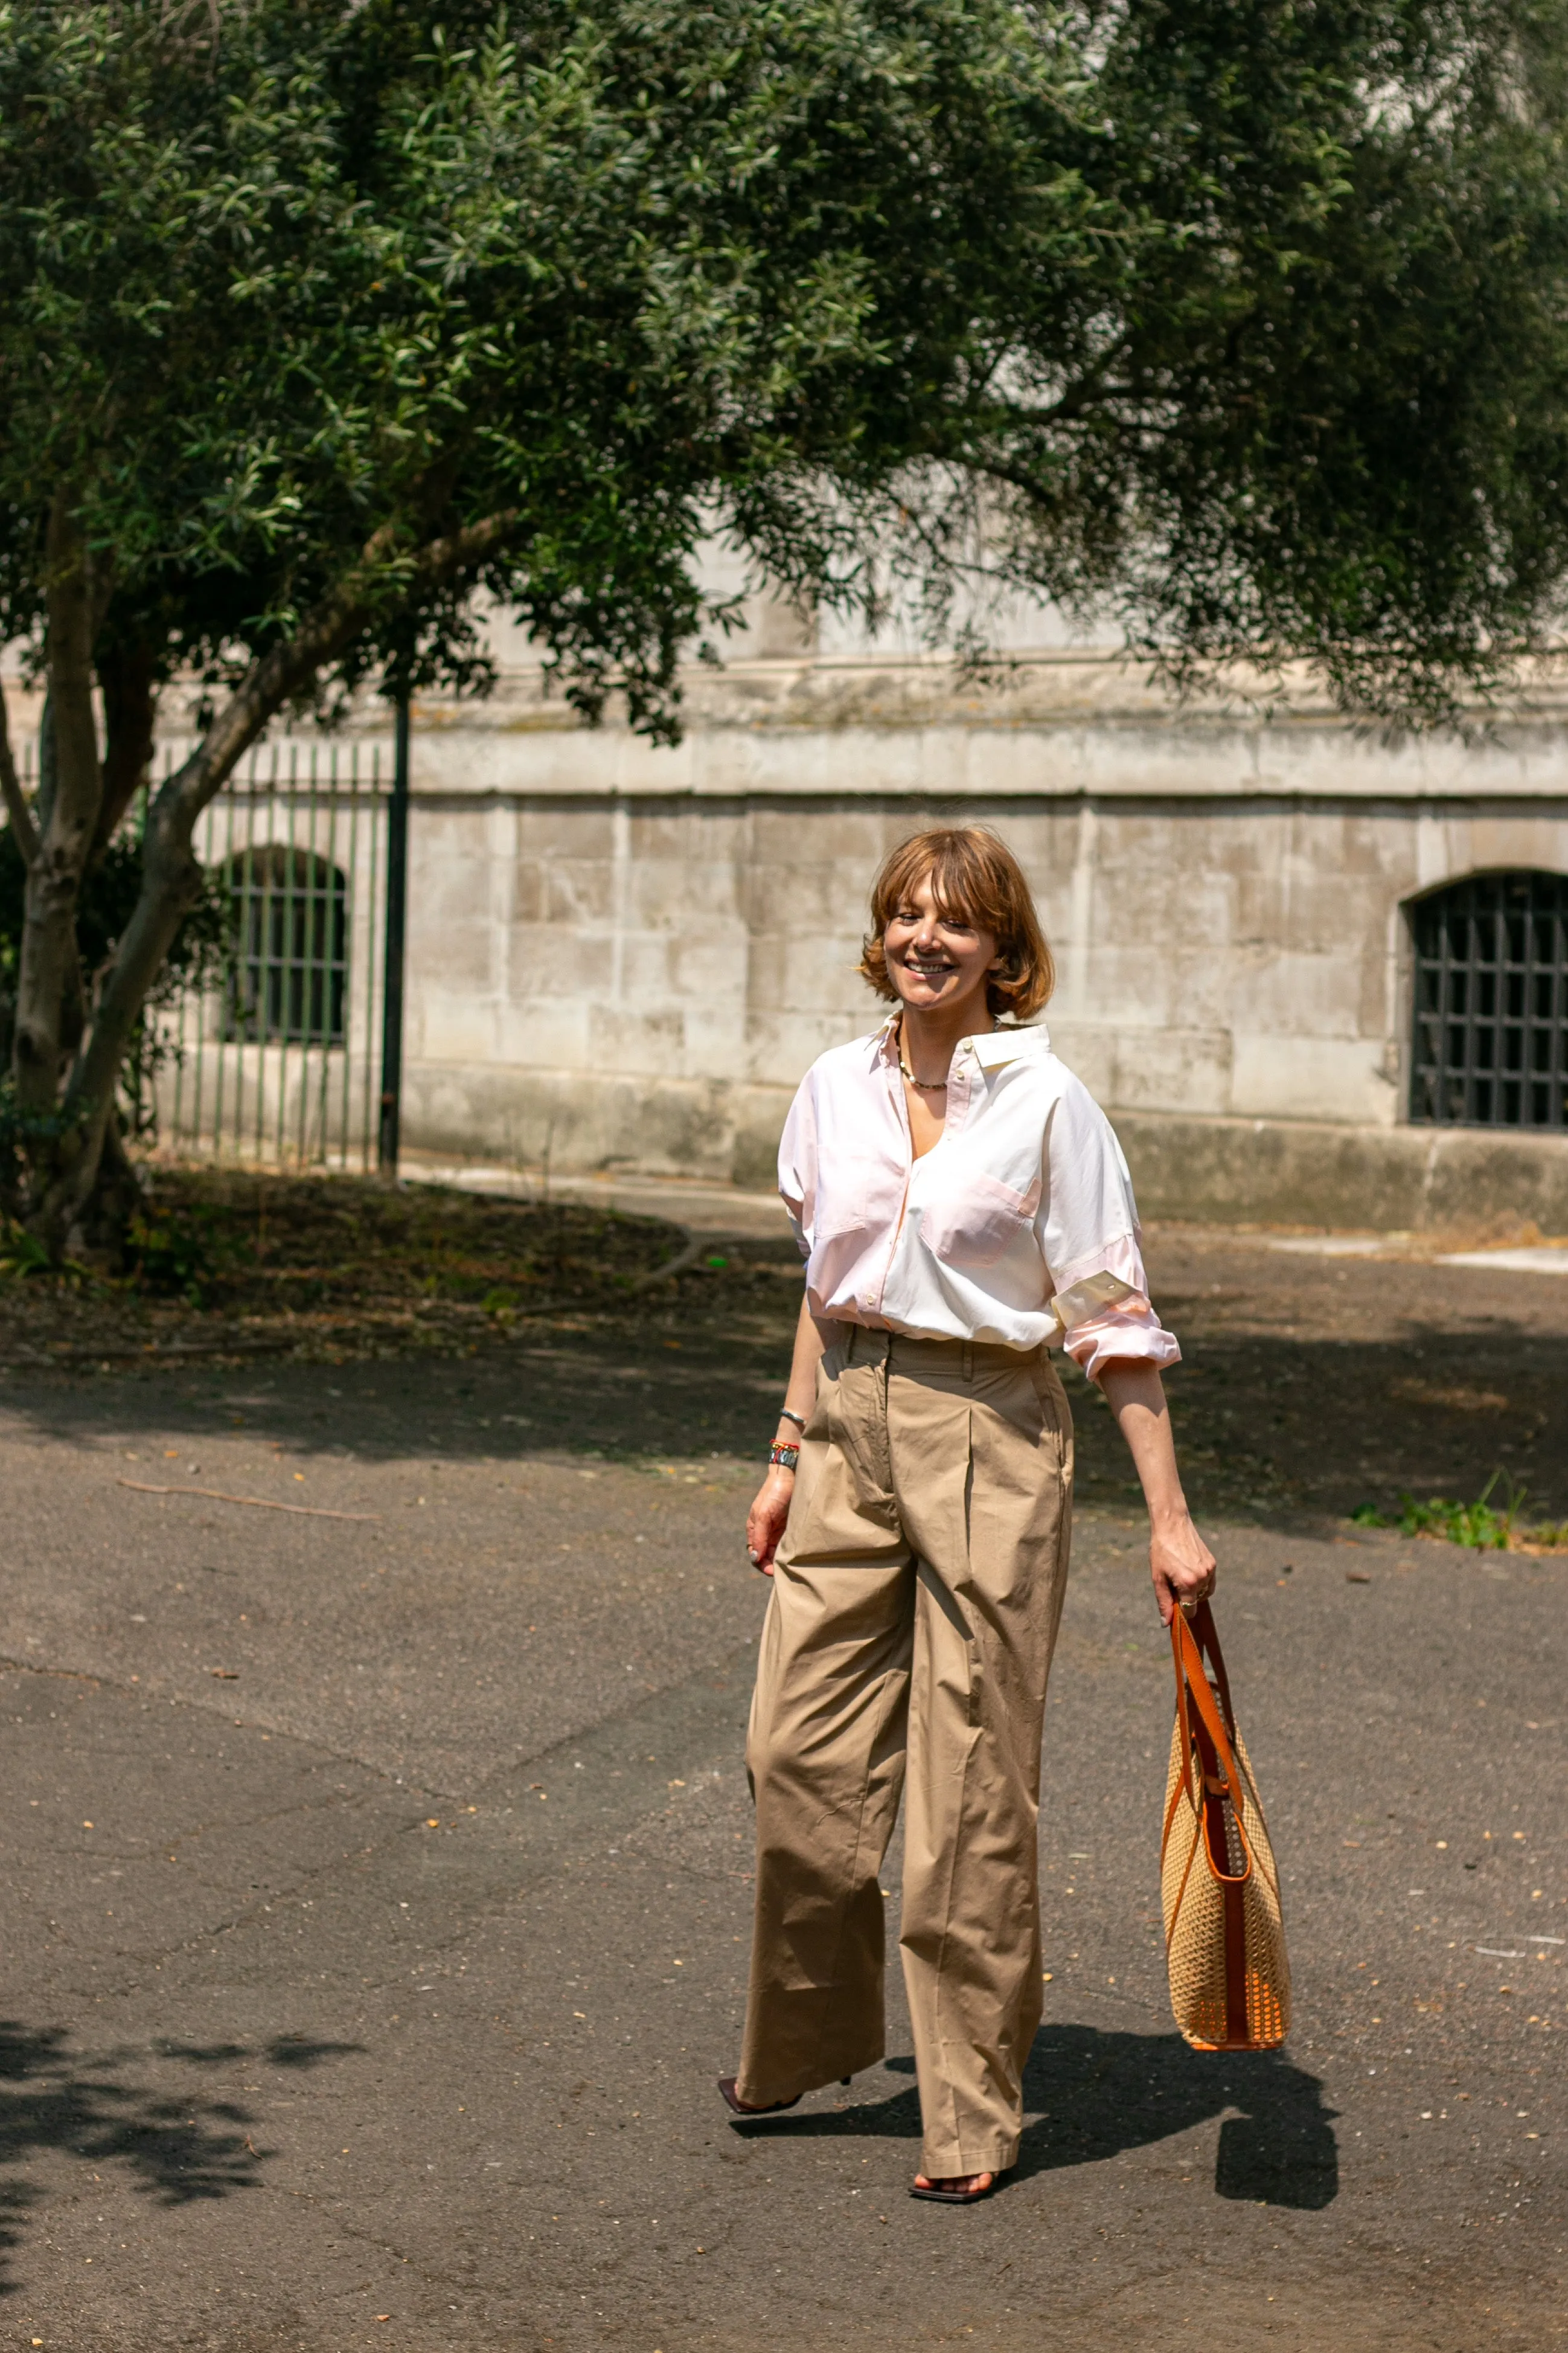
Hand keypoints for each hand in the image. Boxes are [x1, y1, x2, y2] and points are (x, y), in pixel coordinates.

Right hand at [746, 1469, 795, 1577]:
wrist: (790, 1476)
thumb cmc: (774, 1493)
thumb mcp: (764, 1515)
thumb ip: (759, 1537)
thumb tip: (756, 1558)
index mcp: (754, 1530)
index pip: (754, 1554)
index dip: (761, 1564)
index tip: (771, 1570)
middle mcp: (765, 1532)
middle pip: (766, 1556)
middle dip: (772, 1565)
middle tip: (783, 1570)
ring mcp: (778, 1530)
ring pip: (777, 1552)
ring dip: (781, 1559)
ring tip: (790, 1565)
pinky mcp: (790, 1528)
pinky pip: (788, 1545)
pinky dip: (790, 1552)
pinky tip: (796, 1555)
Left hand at [1150, 1509, 1216, 1625]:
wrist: (1172, 1525)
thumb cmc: (1161, 1551)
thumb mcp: (1157, 1578)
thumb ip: (1163, 1601)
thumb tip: (1166, 1623)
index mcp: (1187, 1584)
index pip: (1190, 1611)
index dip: (1181, 1612)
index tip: (1174, 1606)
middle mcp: (1202, 1578)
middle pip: (1196, 1602)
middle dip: (1185, 1598)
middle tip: (1173, 1583)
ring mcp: (1209, 1571)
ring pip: (1204, 1593)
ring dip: (1194, 1591)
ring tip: (1180, 1574)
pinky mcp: (1213, 1564)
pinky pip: (1209, 1582)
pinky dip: (1200, 1582)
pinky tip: (1189, 1570)